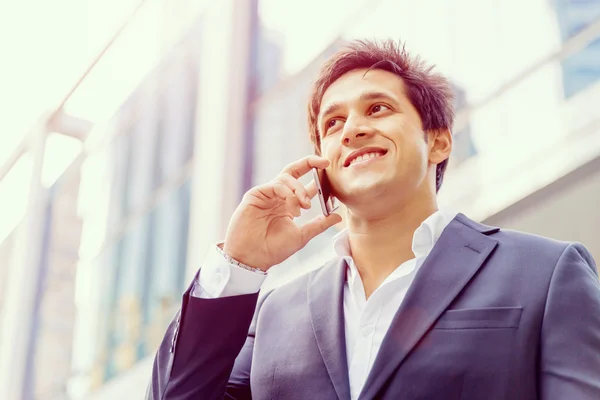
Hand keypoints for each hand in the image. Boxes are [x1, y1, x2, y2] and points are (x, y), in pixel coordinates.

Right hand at [223, 155, 341, 271]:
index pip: (305, 185)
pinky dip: (288, 193)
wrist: (252, 259)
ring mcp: (266, 194)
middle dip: (309, 163)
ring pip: (287, 177)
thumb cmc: (273, 249)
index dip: (319, 179)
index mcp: (288, 204)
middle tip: (324, 163)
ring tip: (305, 206)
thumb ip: (319, 224)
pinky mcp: (255, 194)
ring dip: (300, 189)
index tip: (332, 176)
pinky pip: (276, 185)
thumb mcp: (302, 236)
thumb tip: (338, 216)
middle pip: (294, 170)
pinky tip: (293, 207)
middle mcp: (278, 196)